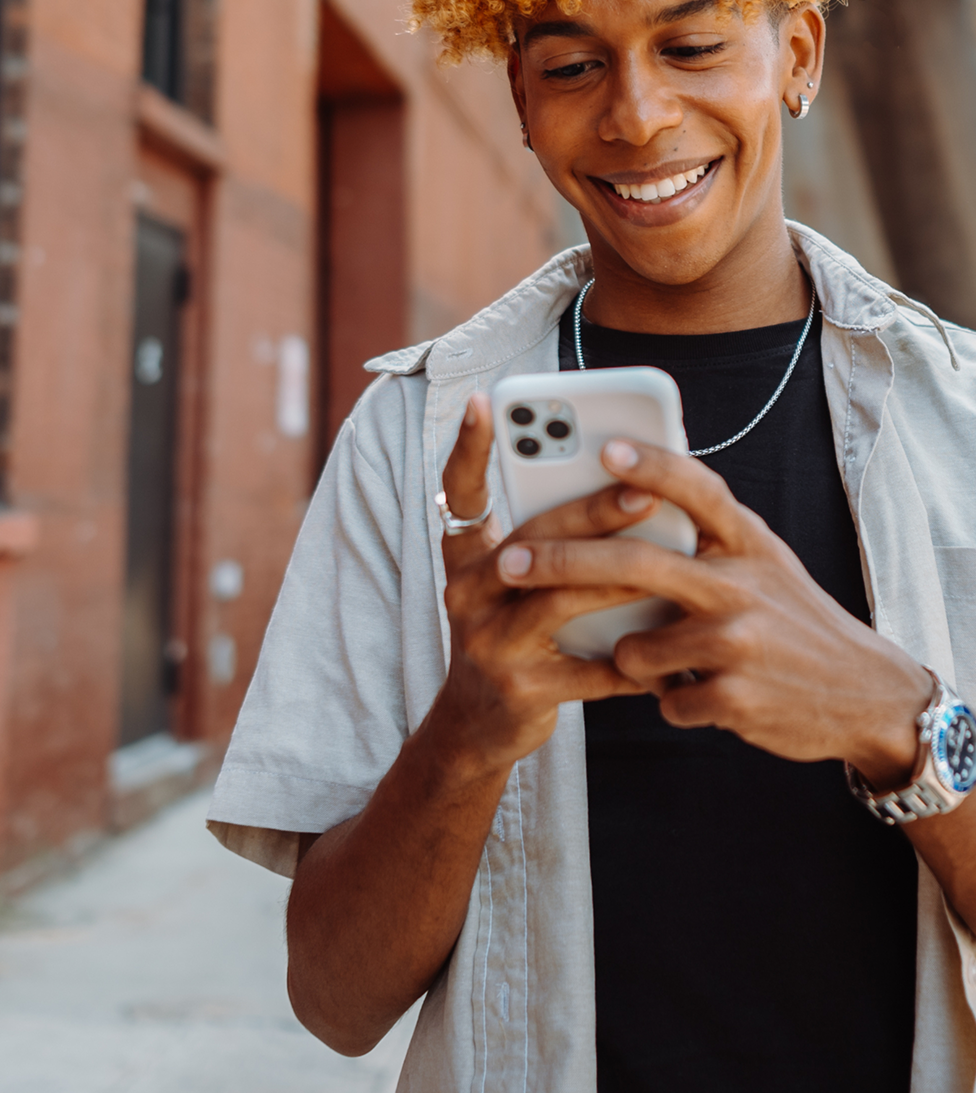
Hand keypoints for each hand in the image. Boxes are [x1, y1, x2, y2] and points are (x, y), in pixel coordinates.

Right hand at [430, 395, 661, 775]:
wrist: (477, 727)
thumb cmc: (514, 634)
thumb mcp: (511, 583)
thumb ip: (549, 541)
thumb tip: (631, 487)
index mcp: (465, 557)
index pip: (459, 491)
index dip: (468, 446)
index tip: (483, 400)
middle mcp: (465, 593)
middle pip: (530, 542)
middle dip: (589, 513)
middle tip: (644, 491)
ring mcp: (488, 642)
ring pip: (557, 599)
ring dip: (616, 579)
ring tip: (666, 560)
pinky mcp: (518, 688)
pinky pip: (587, 667)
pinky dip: (631, 655)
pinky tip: (669, 647)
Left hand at [498, 437, 931, 788]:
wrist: (863, 695)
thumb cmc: (793, 619)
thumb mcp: (764, 562)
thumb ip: (707, 533)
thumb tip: (628, 484)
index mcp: (749, 542)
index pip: (698, 489)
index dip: (653, 465)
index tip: (607, 447)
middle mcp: (743, 584)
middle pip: (635, 563)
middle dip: (559, 561)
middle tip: (507, 564)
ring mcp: (738, 641)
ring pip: (634, 648)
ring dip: (632, 659)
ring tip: (666, 660)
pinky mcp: (734, 698)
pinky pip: (660, 698)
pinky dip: (667, 699)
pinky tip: (702, 693)